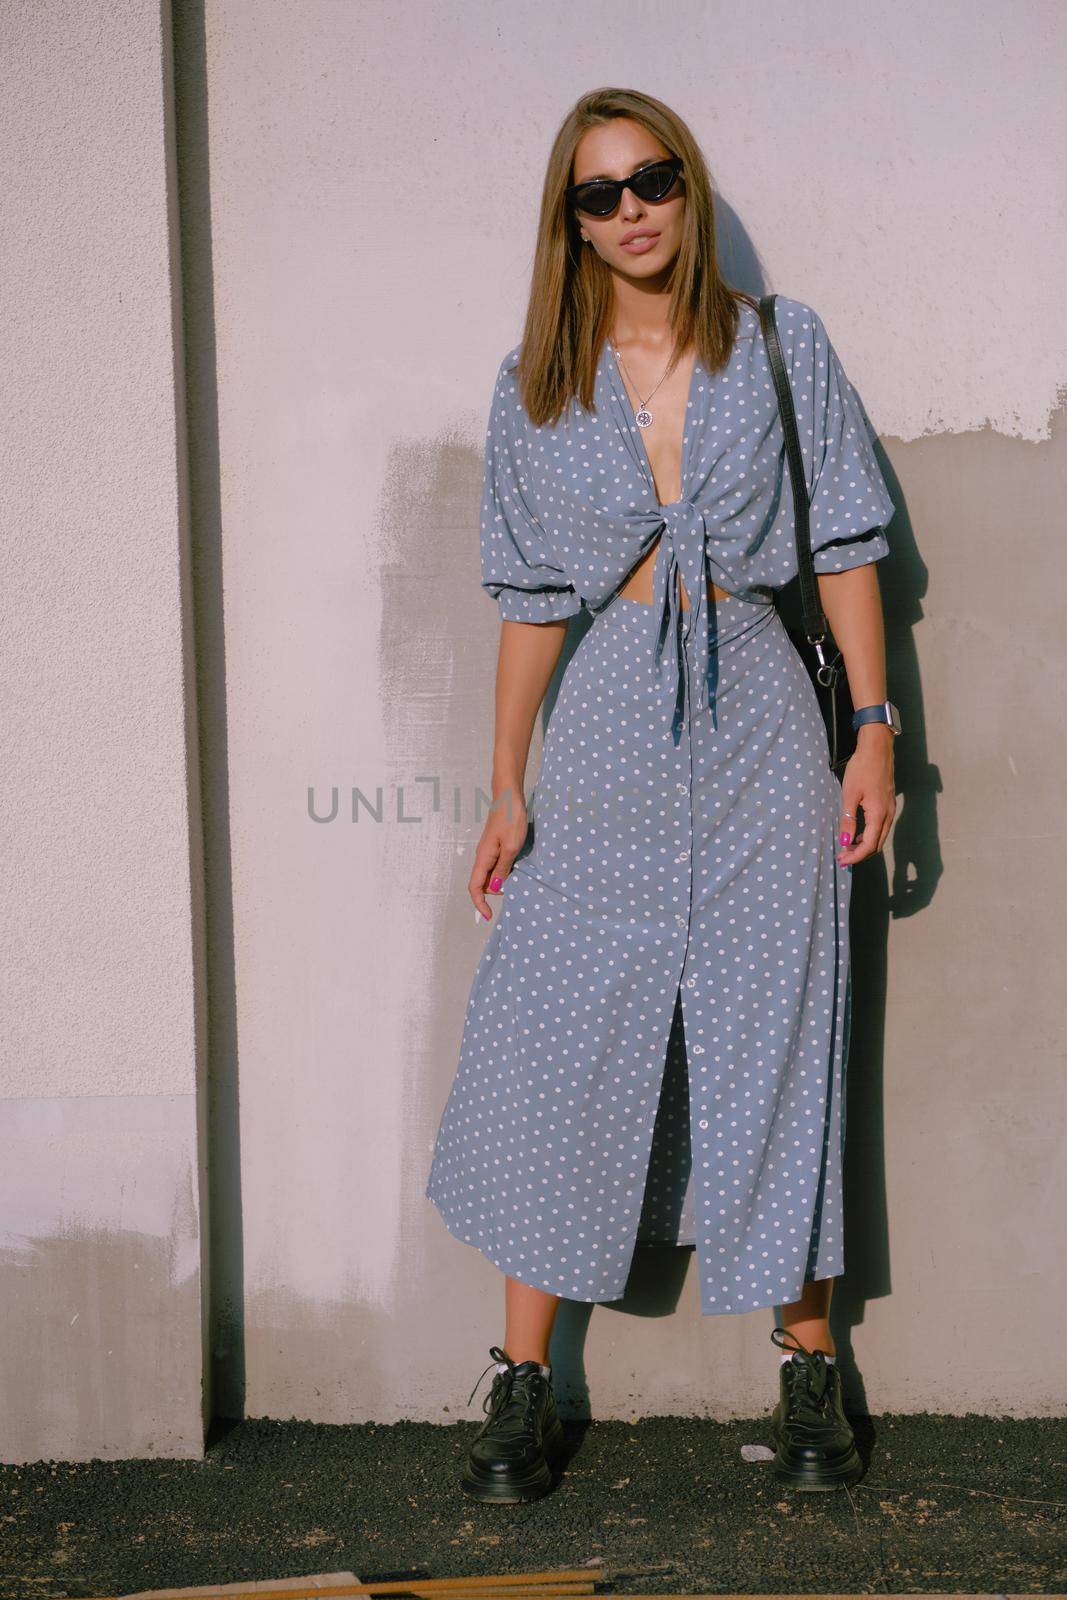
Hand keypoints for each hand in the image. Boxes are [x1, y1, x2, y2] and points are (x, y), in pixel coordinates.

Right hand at [469, 788, 528, 920]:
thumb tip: (495, 888)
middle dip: (494, 892)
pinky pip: (496, 865)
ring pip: (490, 874)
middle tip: (515, 887)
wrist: (508, 796)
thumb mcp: (512, 847)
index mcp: (483, 858)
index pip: (474, 887)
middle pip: (482, 883)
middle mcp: (482, 856)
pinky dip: (504, 871)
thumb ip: (503, 869)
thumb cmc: (511, 818)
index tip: (489, 916)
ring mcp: (488, 851)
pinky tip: (517, 866)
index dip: (479, 904)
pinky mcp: (495, 846)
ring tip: (518, 875)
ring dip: (501, 880)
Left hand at [838, 726, 896, 865]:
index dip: (855, 856)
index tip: (841, 860)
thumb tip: (845, 842)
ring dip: (865, 845)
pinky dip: (870, 835)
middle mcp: (888, 815)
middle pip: (877, 845)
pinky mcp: (888, 804)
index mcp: (879, 814)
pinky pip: (881, 827)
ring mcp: (890, 809)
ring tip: (847, 847)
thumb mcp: (850, 794)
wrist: (878, 748)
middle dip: (860, 854)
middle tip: (843, 857)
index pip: (869, 845)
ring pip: (880, 837)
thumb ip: (848, 820)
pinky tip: (857, 833)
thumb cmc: (862, 768)